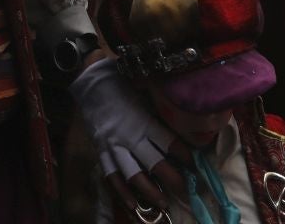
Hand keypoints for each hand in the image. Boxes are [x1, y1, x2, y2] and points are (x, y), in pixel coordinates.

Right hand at [70, 58, 187, 212]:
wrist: (89, 80)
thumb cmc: (119, 81)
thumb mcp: (144, 88)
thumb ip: (159, 102)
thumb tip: (180, 109)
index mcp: (143, 120)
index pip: (169, 142)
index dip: (184, 155)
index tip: (195, 165)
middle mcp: (130, 136)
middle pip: (155, 164)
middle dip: (173, 180)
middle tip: (188, 191)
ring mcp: (114, 146)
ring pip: (133, 174)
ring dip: (150, 191)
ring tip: (163, 204)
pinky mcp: (101, 150)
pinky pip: (111, 174)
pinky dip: (121, 191)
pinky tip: (132, 204)